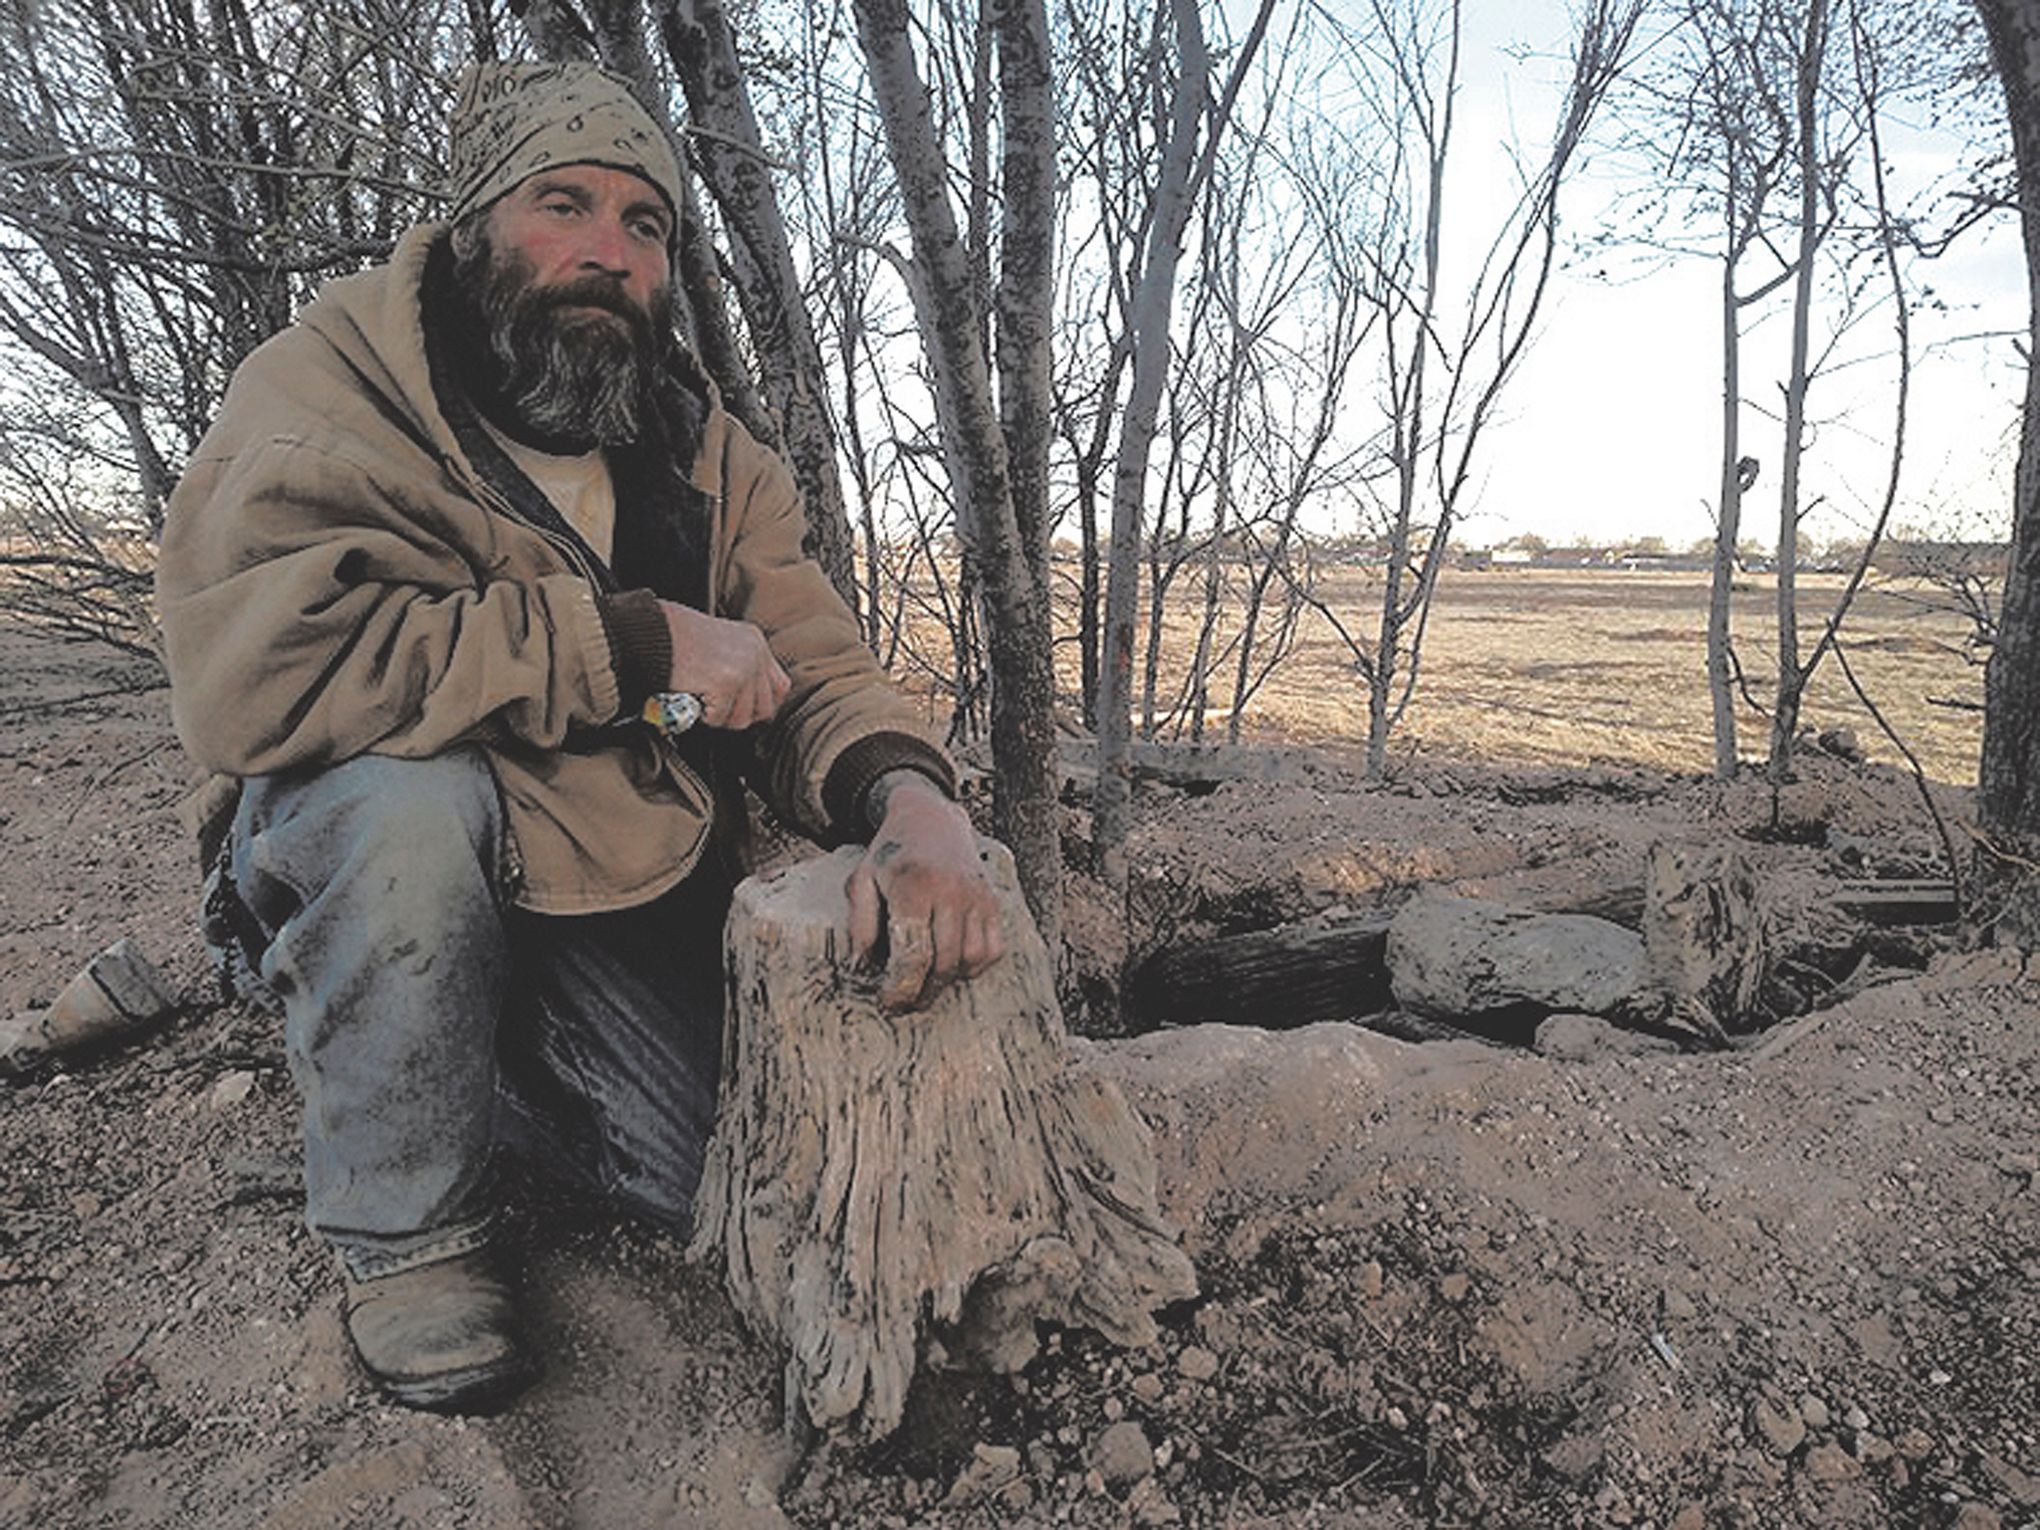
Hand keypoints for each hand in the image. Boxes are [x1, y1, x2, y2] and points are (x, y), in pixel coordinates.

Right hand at [659, 600, 790, 729]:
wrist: (652, 631)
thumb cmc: (676, 638)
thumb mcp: (721, 643)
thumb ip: (741, 665)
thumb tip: (750, 702)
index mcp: (755, 642)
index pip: (780, 686)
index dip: (762, 704)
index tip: (744, 709)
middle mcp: (755, 654)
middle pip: (765, 708)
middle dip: (740, 715)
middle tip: (717, 708)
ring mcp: (743, 669)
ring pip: (743, 718)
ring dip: (720, 717)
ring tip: (702, 701)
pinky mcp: (726, 683)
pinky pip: (719, 718)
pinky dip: (702, 715)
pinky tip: (692, 697)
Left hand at [846, 776, 1005, 1011]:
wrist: (930, 818)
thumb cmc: (891, 855)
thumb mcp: (862, 881)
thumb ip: (861, 925)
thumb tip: (862, 968)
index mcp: (914, 887)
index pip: (913, 954)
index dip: (899, 988)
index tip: (887, 1003)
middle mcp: (951, 892)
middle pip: (944, 963)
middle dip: (922, 993)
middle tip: (904, 1004)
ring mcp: (977, 897)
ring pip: (971, 960)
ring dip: (948, 982)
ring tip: (925, 987)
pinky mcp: (993, 901)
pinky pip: (993, 949)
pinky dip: (974, 966)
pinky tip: (951, 966)